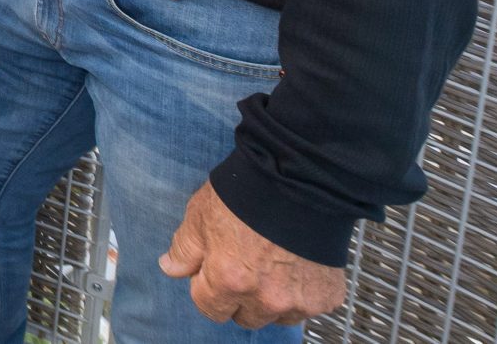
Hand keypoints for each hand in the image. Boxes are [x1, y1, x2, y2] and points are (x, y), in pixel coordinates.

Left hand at [160, 182, 347, 327]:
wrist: (302, 178)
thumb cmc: (248, 192)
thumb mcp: (201, 214)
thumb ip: (185, 248)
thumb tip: (171, 268)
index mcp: (229, 281)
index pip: (209, 309)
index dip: (207, 287)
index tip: (213, 268)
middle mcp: (265, 298)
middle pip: (244, 317)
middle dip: (239, 297)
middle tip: (245, 263)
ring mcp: (298, 300)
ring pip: (276, 316)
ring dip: (271, 298)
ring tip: (273, 262)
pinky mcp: (326, 296)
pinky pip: (308, 305)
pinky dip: (301, 290)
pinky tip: (298, 262)